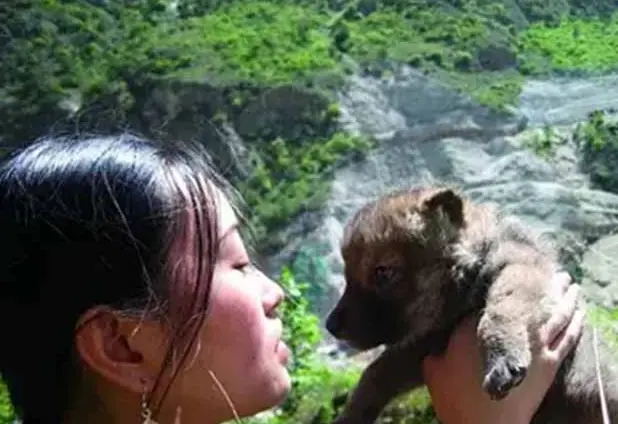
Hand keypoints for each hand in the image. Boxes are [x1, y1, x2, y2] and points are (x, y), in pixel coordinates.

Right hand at [421, 271, 584, 423]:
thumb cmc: (453, 395)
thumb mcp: (432, 364)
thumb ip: (436, 345)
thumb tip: (436, 338)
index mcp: (474, 323)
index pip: (489, 295)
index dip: (499, 283)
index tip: (506, 272)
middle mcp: (507, 326)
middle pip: (529, 297)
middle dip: (541, 281)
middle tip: (548, 267)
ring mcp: (532, 344)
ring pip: (552, 312)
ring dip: (562, 295)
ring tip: (566, 281)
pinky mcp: (548, 362)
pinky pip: (567, 336)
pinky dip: (575, 321)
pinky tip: (579, 310)